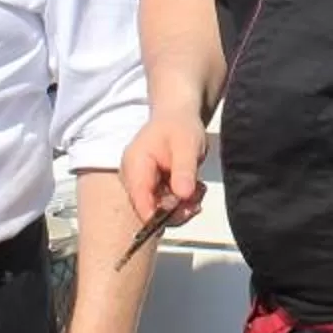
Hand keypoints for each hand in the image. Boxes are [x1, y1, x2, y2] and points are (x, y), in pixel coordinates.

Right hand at [120, 112, 207, 234]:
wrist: (179, 117)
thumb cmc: (180, 126)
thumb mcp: (187, 144)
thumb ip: (184, 170)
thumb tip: (183, 195)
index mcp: (134, 165)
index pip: (139, 200)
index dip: (158, 215)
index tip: (183, 212)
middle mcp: (133, 178)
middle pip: (149, 209)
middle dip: (176, 210)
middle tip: (197, 198)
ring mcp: (141, 185)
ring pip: (159, 211)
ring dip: (182, 206)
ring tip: (199, 189)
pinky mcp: (151, 189)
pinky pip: (165, 205)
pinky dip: (182, 202)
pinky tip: (194, 189)